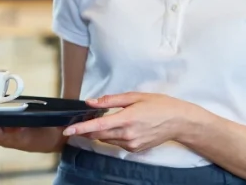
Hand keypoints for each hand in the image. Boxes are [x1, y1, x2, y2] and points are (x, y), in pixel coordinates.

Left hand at [62, 92, 200, 153]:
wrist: (179, 121)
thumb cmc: (160, 105)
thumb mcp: (136, 96)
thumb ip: (112, 99)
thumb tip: (92, 102)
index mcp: (126, 119)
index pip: (97, 125)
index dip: (80, 128)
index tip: (67, 129)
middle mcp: (127, 134)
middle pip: (98, 134)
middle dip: (88, 128)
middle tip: (84, 119)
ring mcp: (131, 144)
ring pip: (106, 139)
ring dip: (101, 131)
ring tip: (107, 120)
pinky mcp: (134, 149)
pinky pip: (117, 143)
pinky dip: (113, 135)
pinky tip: (122, 127)